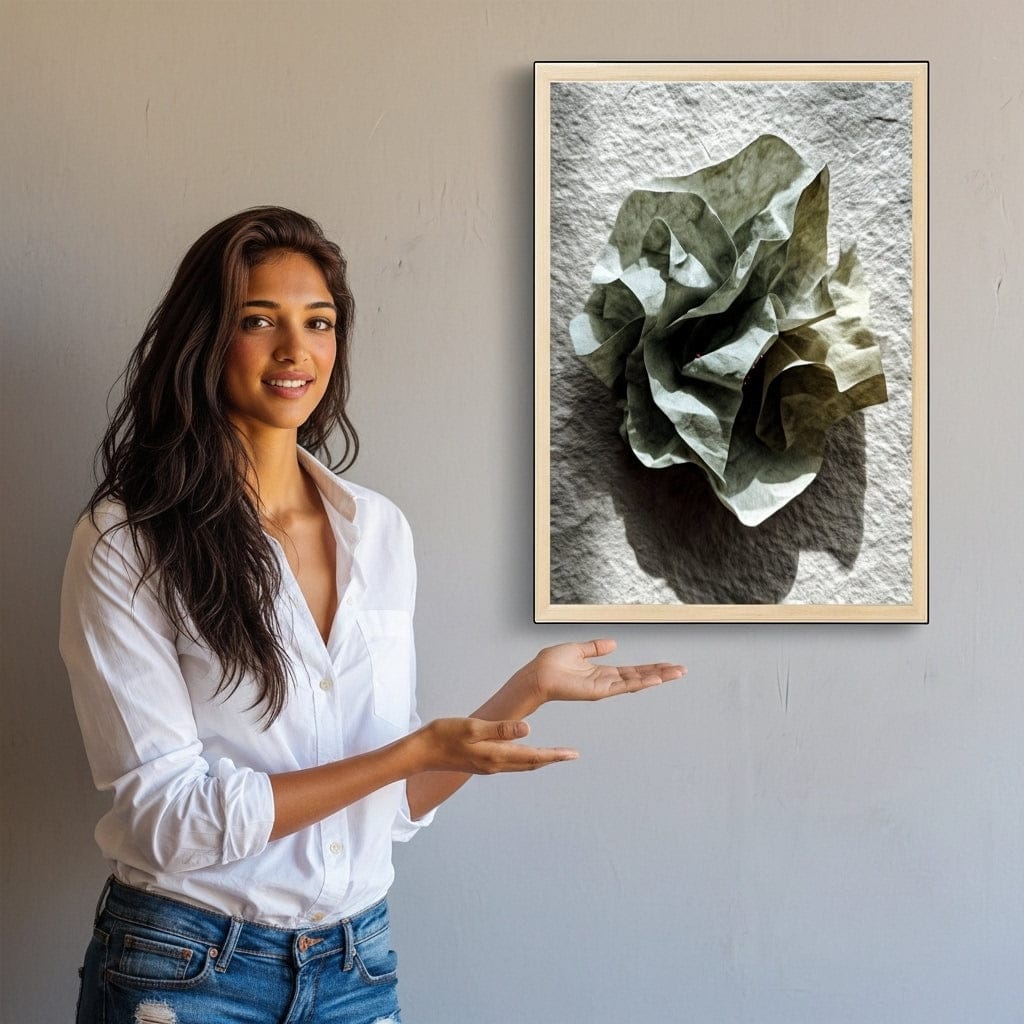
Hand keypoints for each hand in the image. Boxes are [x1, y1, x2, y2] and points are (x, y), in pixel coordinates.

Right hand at [415, 717, 578, 774]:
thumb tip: (528, 729)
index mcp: (495, 755)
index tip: (573, 754)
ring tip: (554, 754)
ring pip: (521, 765)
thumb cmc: (443, 735)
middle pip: (530, 764)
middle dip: (552, 759)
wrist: (421, 752)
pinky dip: (524, 759)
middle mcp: (495, 765)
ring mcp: (488, 766)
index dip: (555, 755)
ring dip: (539, 760)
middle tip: (571, 755)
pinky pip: (510, 763)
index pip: (533, 756)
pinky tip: (525, 753)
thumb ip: (501, 729)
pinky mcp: (481, 764)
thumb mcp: (473, 727)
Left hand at [518, 639, 684, 704]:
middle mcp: (606, 681)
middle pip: (640, 676)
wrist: (538, 674)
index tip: (668, 665)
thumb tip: (613, 643)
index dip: (650, 667)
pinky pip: (625, 686)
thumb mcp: (577, 650)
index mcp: (602, 672)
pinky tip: (656, 678)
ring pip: (637, 682)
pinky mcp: (599, 691)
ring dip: (658, 677)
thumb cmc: (551, 663)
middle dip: (661, 673)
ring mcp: (605, 687)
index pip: (632, 670)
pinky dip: (641, 682)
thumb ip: (595, 648)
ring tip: (677, 673)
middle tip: (681, 670)